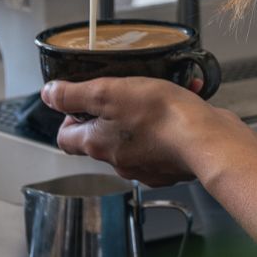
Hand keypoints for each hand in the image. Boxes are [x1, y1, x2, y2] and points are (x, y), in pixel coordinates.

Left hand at [44, 76, 212, 186]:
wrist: (207, 140)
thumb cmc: (162, 118)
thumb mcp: (108, 92)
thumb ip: (74, 94)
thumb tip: (49, 95)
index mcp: (97, 144)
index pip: (65, 137)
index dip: (69, 117)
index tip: (81, 102)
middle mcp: (118, 161)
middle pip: (100, 137)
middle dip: (110, 112)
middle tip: (123, 91)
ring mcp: (146, 165)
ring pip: (134, 137)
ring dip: (142, 115)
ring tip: (159, 93)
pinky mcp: (170, 165)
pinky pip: (162, 141)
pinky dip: (168, 124)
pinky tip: (180, 103)